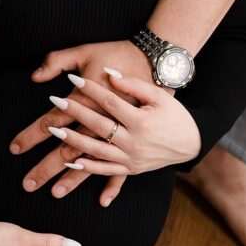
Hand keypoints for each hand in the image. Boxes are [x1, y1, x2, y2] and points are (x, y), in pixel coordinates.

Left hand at [39, 70, 201, 177]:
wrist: (190, 143)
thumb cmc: (174, 114)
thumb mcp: (159, 95)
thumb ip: (133, 85)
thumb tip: (109, 74)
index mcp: (142, 121)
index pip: (110, 103)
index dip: (91, 89)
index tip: (72, 79)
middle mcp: (135, 142)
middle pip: (99, 126)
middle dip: (76, 113)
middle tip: (55, 101)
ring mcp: (132, 159)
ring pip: (97, 151)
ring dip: (74, 142)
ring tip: (54, 131)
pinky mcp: (131, 170)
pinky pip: (106, 171)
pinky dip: (88, 168)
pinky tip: (70, 163)